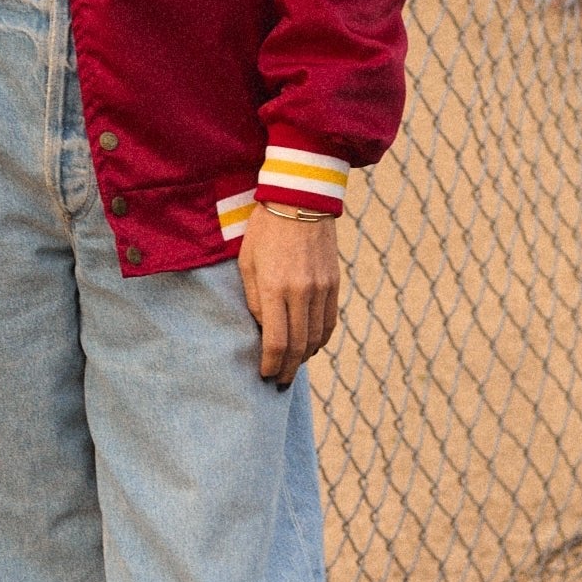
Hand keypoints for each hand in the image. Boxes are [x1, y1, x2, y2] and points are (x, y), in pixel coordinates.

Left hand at [239, 206, 339, 387]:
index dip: (270, 364)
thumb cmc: (265, 229)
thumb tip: (263, 330)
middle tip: (278, 381)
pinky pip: (330, 322)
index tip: (264, 374)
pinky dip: (321, 340)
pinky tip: (311, 347)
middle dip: (287, 368)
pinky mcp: (334, 283)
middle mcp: (301, 292)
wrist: (300, 200)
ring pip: (317, 337)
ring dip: (305, 358)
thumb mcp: (247, 261)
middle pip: (299, 346)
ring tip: (292, 367)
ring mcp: (321, 288)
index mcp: (274, 287)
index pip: (277, 341)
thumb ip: (254, 299)